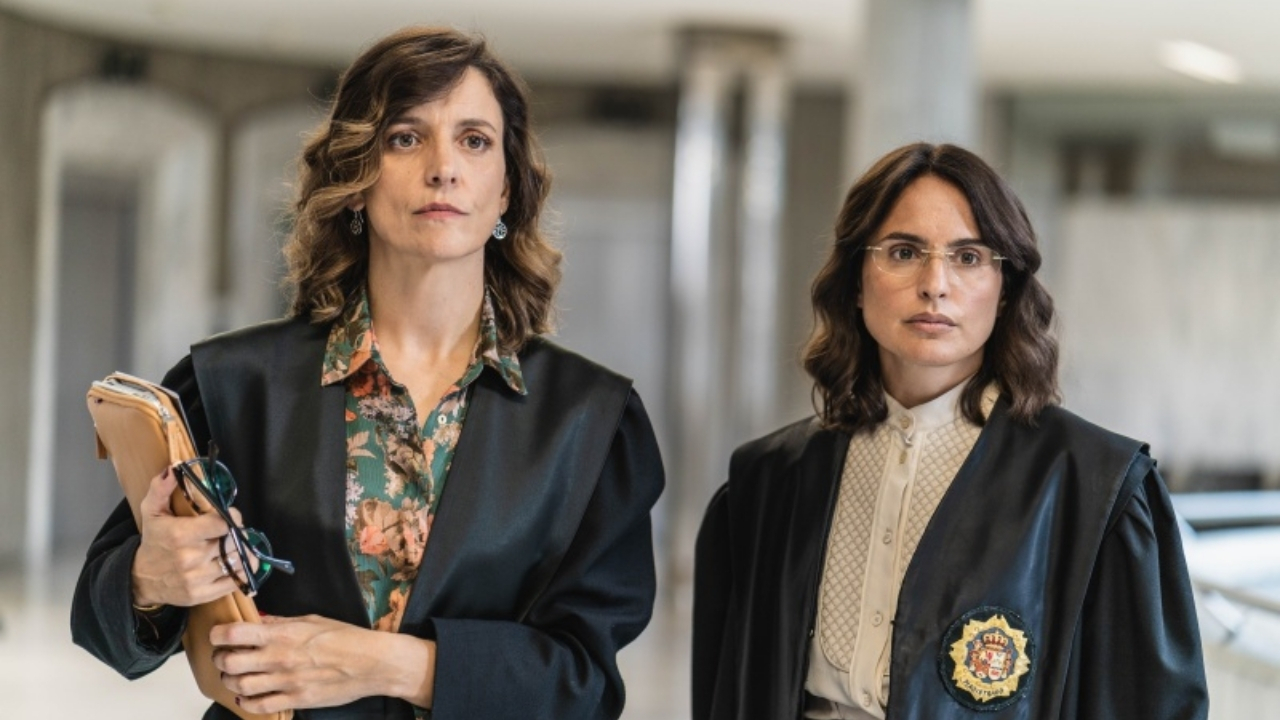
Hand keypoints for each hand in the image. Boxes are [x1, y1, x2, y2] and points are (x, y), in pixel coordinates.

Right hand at [131, 467, 240, 607]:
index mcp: (181, 535)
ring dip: (243, 552)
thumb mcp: (152, 511)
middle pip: (232, 542)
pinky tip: (238, 562)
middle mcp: (191, 558)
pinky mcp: (203, 595)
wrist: (140, 579)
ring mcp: (198, 579)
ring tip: (238, 545)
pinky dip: (243, 571)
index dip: (232, 517)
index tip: (231, 515)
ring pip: (237, 561)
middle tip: (234, 530)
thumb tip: (173, 468)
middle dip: (238, 533)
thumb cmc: (154, 541)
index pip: (222, 523)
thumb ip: (161, 488)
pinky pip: (235, 582)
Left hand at [210, 615, 436, 712]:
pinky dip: (247, 703)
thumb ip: (281, 622)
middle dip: (220, 660)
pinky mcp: (295, 700)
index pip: (234, 634)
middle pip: (229, 663)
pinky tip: (248, 697)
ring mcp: (286, 682)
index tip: (218, 635)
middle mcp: (280, 658)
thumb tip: (258, 620)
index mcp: (283, 634)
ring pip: (239, 686)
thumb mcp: (312, 620)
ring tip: (235, 677)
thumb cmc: (346, 638)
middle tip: (223, 657)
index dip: (218, 635)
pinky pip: (259, 706)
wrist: (372, 663)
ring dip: (230, 682)